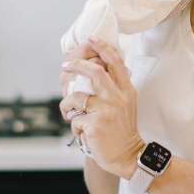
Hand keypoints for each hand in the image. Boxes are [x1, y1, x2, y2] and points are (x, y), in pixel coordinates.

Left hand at [59, 37, 144, 178]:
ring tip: (70, 112)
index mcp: (126, 90)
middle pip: (95, 71)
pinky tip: (82, 132)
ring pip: (77, 96)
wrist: (128, 155)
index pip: (116, 62)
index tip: (92, 38)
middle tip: (65, 66)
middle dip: (76, 65)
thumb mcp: (126, 103)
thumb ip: (114, 87)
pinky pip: (74, 118)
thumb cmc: (122, 129)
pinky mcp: (95, 124)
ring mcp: (106, 110)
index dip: (103, 47)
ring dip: (67, 104)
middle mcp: (118, 97)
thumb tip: (91, 71)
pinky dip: (74, 126)